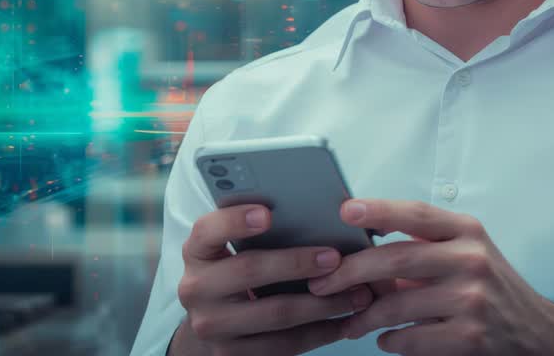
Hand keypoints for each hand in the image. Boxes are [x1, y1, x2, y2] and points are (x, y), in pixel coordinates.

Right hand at [169, 203, 377, 355]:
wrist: (214, 324)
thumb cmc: (239, 272)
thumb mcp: (237, 248)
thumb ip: (264, 231)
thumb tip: (321, 211)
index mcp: (198, 252)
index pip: (208, 230)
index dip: (235, 220)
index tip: (268, 213)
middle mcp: (196, 288)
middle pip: (249, 271)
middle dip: (298, 263)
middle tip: (336, 258)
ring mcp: (211, 326)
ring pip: (275, 313)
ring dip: (323, 304)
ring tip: (357, 294)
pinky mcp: (231, 355)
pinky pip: (283, 345)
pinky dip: (320, 332)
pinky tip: (344, 321)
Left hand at [307, 199, 553, 355]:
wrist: (536, 332)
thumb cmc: (490, 288)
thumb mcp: (466, 254)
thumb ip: (423, 249)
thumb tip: (361, 254)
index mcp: (467, 231)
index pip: (416, 213)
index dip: (378, 210)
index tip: (345, 211)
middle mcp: (471, 259)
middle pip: (396, 259)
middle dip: (350, 272)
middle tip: (322, 283)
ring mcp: (471, 298)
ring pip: (396, 305)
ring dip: (364, 318)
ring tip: (351, 324)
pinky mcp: (470, 337)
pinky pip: (409, 339)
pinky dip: (391, 342)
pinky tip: (389, 340)